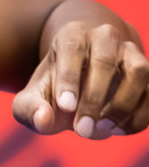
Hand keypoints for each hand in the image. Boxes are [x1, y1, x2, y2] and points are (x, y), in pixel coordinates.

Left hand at [13, 21, 148, 138]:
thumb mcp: (32, 98)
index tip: (65, 106)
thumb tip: (43, 119)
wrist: (81, 79)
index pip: (71, 50)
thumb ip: (29, 109)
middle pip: (105, 61)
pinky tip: (118, 130)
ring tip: (103, 130)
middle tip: (81, 129)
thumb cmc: (53, 89)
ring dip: (123, 105)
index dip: (69, 78)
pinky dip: (139, 115)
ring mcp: (131, 53)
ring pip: (138, 72)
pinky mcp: (148, 73)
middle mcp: (105, 38)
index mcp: (71, 35)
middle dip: (94, 98)